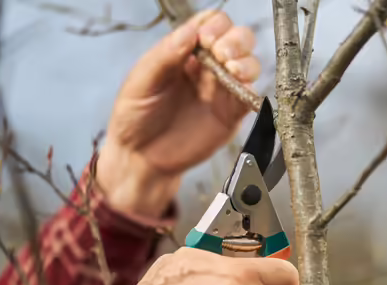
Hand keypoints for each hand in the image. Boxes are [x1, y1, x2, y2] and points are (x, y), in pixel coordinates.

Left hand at [96, 11, 260, 218]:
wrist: (140, 158)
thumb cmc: (135, 117)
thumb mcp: (141, 81)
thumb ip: (165, 54)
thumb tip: (191, 30)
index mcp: (185, 53)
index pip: (211, 25)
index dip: (214, 26)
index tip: (203, 39)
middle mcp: (208, 68)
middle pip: (238, 39)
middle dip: (236, 40)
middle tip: (221, 53)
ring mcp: (222, 91)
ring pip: (250, 65)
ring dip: (246, 62)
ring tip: (232, 69)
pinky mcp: (231, 116)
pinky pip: (251, 99)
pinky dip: (252, 91)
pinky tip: (241, 89)